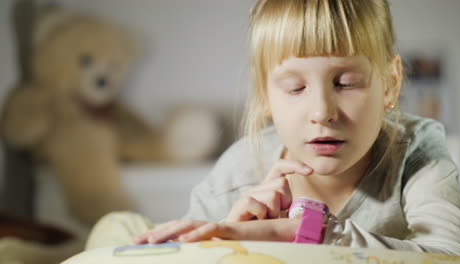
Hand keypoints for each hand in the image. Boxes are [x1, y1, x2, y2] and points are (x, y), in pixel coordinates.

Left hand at [133, 218, 299, 243]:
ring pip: (190, 224)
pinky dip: (197, 235)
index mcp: (206, 233)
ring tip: (152, 242)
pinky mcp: (232, 230)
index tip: (138, 243)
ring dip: (169, 232)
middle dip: (155, 233)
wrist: (280, 234)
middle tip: (135, 241)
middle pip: (177, 225)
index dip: (158, 235)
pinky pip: (213, 230)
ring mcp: (220, 227)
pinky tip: (183, 242)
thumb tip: (192, 257)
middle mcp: (210, 227)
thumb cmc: (253, 246)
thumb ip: (210, 253)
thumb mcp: (225, 252)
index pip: (177, 232)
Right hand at [226, 159, 312, 221]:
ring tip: (265, 221)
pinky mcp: (241, 204)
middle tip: (275, 216)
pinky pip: (259, 205)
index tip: (310, 171)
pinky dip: (261, 215)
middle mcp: (258, 188)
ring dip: (273, 212)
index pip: (280, 167)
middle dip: (285, 202)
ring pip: (273, 195)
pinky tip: (257, 222)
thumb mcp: (279, 216)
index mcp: (268, 188)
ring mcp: (249, 195)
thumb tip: (306, 208)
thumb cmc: (261, 228)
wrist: (237, 237)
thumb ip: (289, 208)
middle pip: (282, 183)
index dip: (294, 165)